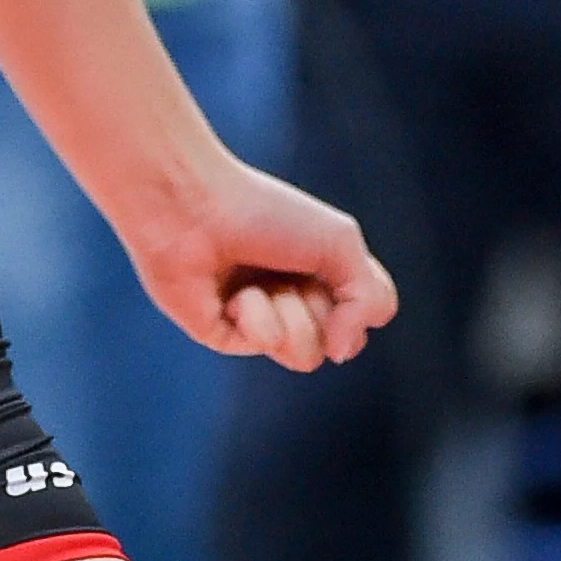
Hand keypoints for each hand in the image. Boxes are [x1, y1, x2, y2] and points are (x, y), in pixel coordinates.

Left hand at [129, 150, 397, 371]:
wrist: (192, 205)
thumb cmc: (264, 213)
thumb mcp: (340, 242)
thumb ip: (369, 300)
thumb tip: (341, 353)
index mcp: (319, 273)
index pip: (366, 313)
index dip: (360, 297)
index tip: (335, 261)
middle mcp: (292, 299)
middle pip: (341, 343)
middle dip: (322, 308)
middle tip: (291, 271)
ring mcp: (258, 320)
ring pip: (306, 356)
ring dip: (290, 316)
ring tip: (259, 284)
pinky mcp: (224, 334)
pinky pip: (264, 346)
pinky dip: (255, 316)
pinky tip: (230, 293)